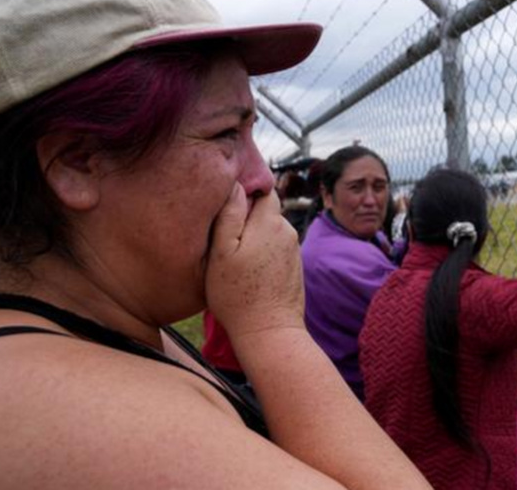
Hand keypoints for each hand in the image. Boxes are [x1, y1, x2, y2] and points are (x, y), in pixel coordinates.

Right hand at [205, 184, 304, 338]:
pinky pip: (275, 248)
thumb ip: (230, 215)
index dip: (246, 191)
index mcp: (270, 222)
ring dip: (254, 236)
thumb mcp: (222, 252)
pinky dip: (262, 252)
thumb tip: (236, 185)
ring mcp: (293, 250)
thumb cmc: (237, 294)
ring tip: (234, 255)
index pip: (264, 190)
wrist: (268, 332)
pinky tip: (248, 269)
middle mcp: (287, 232)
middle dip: (248, 216)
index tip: (227, 204)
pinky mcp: (293, 266)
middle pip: (266, 211)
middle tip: (223, 234)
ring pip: (270, 230)